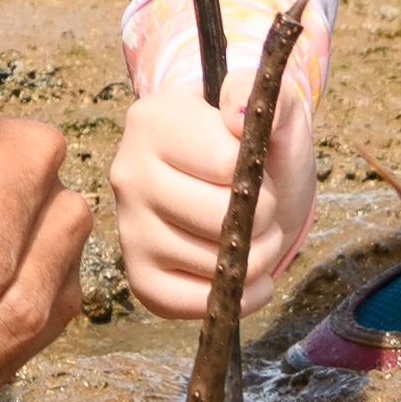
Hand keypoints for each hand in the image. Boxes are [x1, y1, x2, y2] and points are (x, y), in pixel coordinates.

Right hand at [105, 3, 331, 321]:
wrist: (242, 189)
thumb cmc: (257, 149)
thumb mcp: (274, 113)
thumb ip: (264, 97)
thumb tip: (238, 112)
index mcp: (150, 119)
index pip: (224, 163)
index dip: (260, 174)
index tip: (257, 167)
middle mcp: (126, 173)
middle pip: (218, 218)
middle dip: (264, 221)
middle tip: (264, 210)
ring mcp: (128, 228)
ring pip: (213, 265)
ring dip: (258, 260)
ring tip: (254, 237)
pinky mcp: (139, 277)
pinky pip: (196, 304)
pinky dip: (237, 298)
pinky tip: (243, 274)